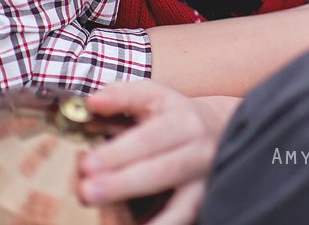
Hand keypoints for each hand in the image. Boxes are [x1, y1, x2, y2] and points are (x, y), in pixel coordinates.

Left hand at [78, 80, 239, 224]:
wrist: (222, 130)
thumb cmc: (176, 115)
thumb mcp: (154, 96)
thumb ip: (122, 96)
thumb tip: (94, 101)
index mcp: (184, 122)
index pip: (149, 139)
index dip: (118, 153)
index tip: (87, 164)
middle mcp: (199, 153)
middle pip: (161, 171)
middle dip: (123, 184)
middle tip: (87, 191)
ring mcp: (205, 183)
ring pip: (180, 207)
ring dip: (147, 219)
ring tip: (112, 222)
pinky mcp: (205, 204)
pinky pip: (184, 221)